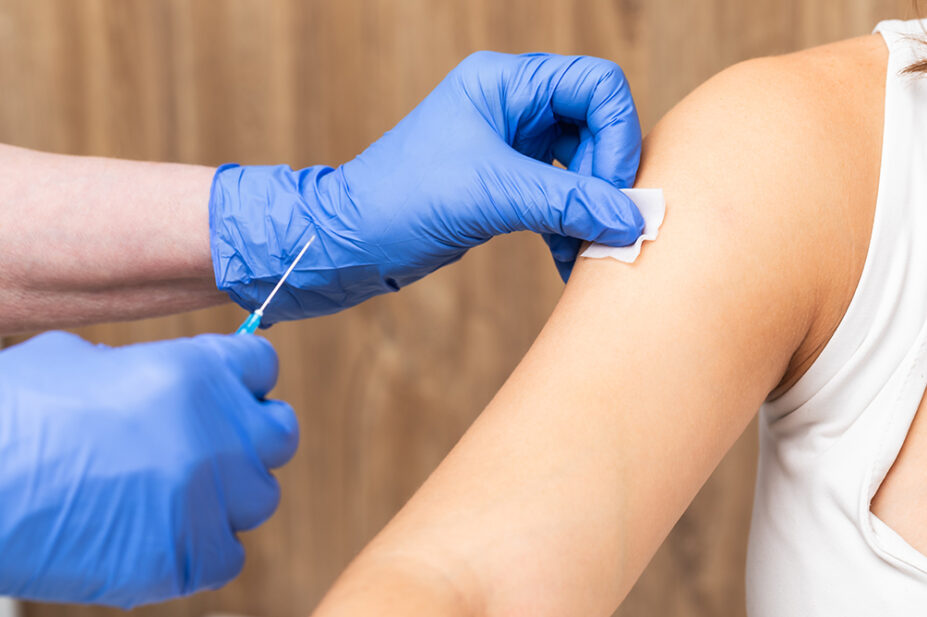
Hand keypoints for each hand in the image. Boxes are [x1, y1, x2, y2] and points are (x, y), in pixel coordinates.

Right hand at [0, 331, 297, 607]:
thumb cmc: (11, 417)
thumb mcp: (77, 361)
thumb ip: (140, 367)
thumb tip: (148, 379)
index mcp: (197, 373)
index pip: (261, 365)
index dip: (241, 378)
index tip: (228, 392)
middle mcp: (220, 433)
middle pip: (280, 432)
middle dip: (252, 435)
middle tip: (216, 446)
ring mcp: (210, 499)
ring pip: (259, 496)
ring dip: (228, 494)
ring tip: (176, 494)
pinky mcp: (188, 559)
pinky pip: (227, 554)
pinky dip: (203, 547)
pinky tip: (161, 535)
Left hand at [210, 51, 642, 322]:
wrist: (346, 243)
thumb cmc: (398, 201)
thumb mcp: (489, 196)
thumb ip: (566, 202)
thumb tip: (632, 219)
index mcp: (505, 84)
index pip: (597, 86)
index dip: (617, 137)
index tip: (611, 192)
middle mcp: (512, 106)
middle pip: (596, 127)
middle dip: (606, 180)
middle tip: (606, 229)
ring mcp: (509, 146)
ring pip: (580, 167)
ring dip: (590, 210)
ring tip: (587, 254)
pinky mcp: (503, 184)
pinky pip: (558, 197)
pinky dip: (568, 228)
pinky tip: (566, 263)